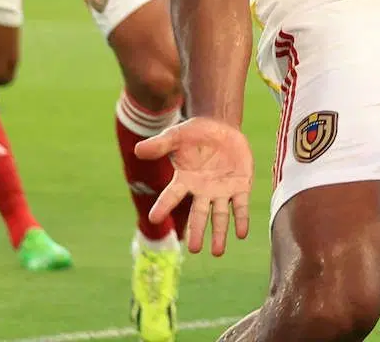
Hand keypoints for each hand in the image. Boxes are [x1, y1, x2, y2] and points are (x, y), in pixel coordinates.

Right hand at [135, 116, 253, 256]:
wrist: (221, 127)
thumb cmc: (195, 133)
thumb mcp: (177, 135)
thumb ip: (160, 145)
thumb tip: (138, 150)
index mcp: (185, 181)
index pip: (171, 196)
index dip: (163, 206)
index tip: (153, 218)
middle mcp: (202, 191)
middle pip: (199, 214)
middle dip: (196, 231)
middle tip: (194, 249)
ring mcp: (221, 190)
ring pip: (220, 216)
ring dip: (219, 234)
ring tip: (217, 252)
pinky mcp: (240, 186)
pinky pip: (240, 206)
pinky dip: (241, 220)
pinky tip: (241, 234)